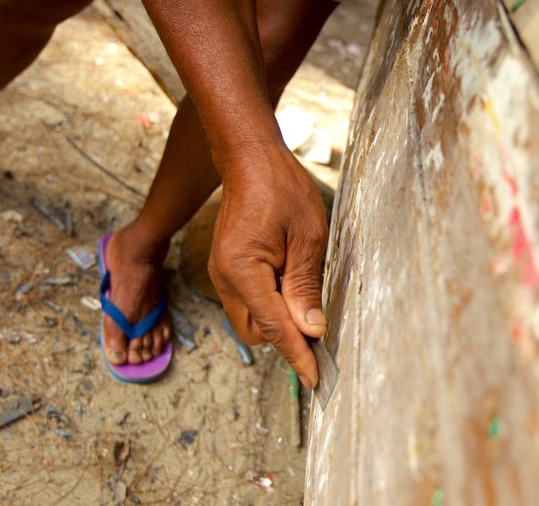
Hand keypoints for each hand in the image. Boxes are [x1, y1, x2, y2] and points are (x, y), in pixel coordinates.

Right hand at [209, 144, 328, 387]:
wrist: (250, 160)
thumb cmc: (282, 189)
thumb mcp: (308, 237)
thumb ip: (306, 287)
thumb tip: (311, 330)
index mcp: (241, 270)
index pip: (273, 327)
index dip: (296, 354)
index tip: (314, 379)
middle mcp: (223, 277)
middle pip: (256, 332)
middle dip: (285, 335)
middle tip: (318, 322)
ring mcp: (219, 273)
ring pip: (249, 320)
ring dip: (276, 320)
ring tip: (303, 292)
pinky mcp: (224, 268)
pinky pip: (246, 302)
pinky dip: (268, 304)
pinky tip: (289, 283)